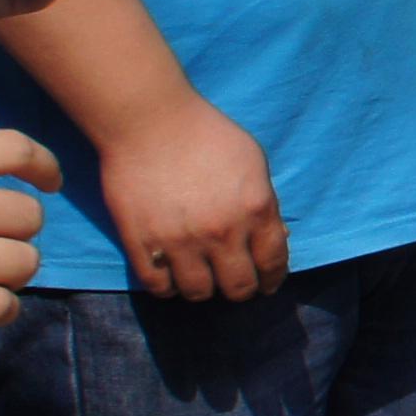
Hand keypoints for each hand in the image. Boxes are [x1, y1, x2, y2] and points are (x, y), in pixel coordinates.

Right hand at [103, 94, 284, 301]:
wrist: (150, 122)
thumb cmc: (207, 134)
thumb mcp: (254, 162)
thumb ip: (265, 202)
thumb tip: (274, 237)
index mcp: (256, 210)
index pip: (273, 263)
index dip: (273, 279)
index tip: (268, 284)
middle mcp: (222, 232)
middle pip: (238, 287)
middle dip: (242, 290)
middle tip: (236, 285)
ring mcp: (180, 241)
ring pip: (198, 292)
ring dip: (204, 291)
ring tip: (203, 281)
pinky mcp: (142, 243)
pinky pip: (158, 286)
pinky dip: (168, 288)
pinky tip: (172, 278)